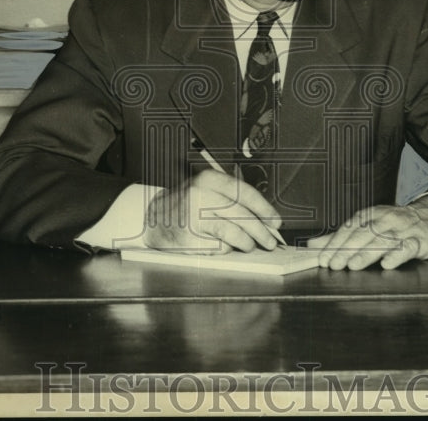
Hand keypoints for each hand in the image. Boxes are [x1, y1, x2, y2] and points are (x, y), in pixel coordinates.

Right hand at [143, 169, 282, 253]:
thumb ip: (233, 199)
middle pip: (242, 215)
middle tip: (270, 241)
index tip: (275, 221)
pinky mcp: (189, 238)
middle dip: (261, 231)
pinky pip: (219, 246)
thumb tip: (265, 219)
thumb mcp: (207, 189)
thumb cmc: (186, 204)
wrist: (152, 217)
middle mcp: (201, 195)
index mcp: (209, 179)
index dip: (264, 209)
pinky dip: (227, 249)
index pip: (245, 193)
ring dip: (246, 242)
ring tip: (249, 244)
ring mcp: (194, 217)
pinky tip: (225, 246)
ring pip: (234, 233)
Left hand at [307, 194, 427, 270]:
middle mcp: (385, 220)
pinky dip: (398, 254)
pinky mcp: (420, 240)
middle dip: (347, 249)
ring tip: (354, 264)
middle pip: (364, 235)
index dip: (335, 243)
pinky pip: (409, 246)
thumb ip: (341, 238)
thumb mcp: (368, 227)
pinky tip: (388, 263)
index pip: (349, 229)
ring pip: (383, 240)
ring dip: (367, 253)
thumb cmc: (397, 225)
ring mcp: (403, 229)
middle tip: (334, 264)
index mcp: (371, 216)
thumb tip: (313, 246)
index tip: (323, 258)